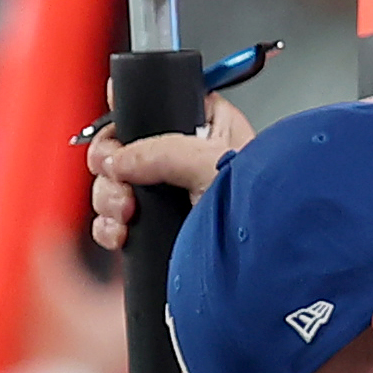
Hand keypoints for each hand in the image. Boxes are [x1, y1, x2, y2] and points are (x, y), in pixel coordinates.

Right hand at [88, 93, 254, 250]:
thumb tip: (119, 158)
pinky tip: (121, 232)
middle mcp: (185, 160)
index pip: (160, 106)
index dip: (132, 114)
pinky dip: (108, 227)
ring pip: (113, 184)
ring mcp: (167, 196)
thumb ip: (162, 151)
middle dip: (112, 165)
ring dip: (108, 199)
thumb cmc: (265, 214)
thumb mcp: (213, 165)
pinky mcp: (154, 227)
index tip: (120, 131)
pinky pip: (112, 220)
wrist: (258, 267)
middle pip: (124, 146)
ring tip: (125, 212)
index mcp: (209, 129)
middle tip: (119, 177)